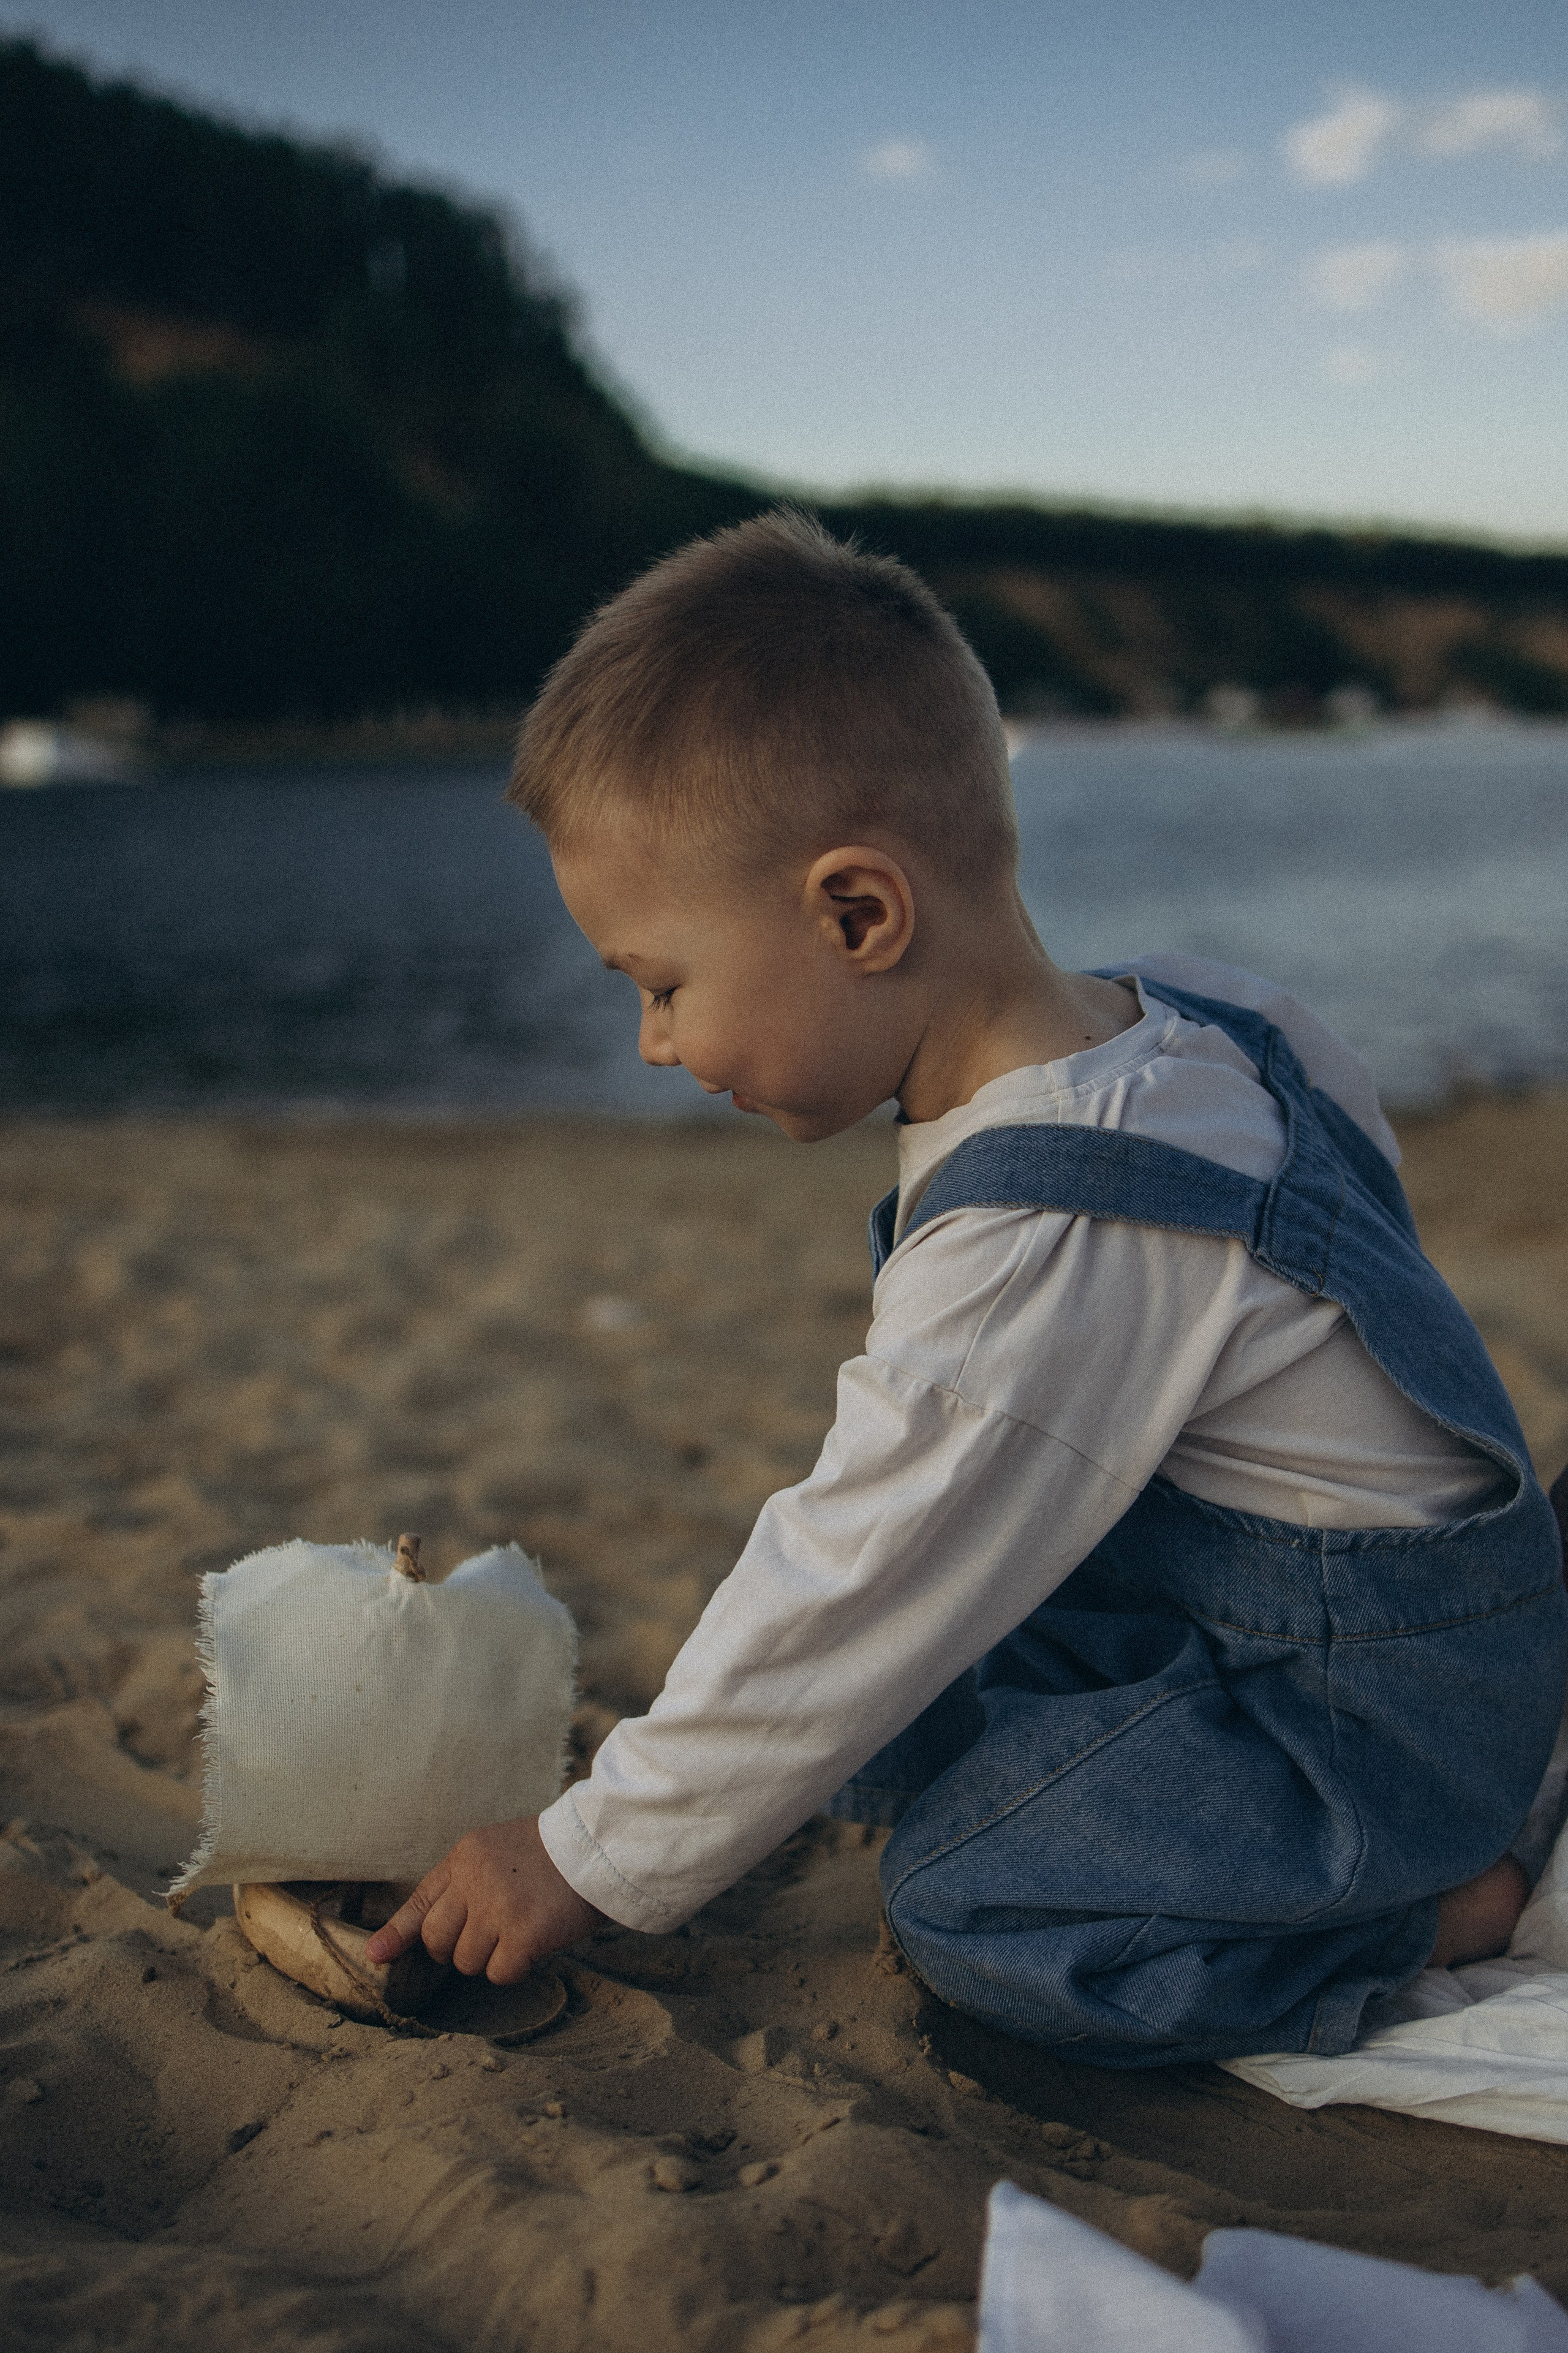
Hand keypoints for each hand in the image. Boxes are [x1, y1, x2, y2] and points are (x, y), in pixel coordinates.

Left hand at [364, 1817, 604, 1983]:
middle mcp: (473, 1880)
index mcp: (464, 1856)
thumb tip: (422, 1935)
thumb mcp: (496, 1853)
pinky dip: (516, 1968)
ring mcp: (496, 1907)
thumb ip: (463, 1886)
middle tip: (489, 1937)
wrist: (600, 1847)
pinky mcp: (522, 1934)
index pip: (420, 1901)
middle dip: (456, 1949)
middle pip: (437, 1941)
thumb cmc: (550, 1854)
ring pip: (467, 1962)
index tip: (377, 1955)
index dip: (397, 1933)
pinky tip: (535, 1943)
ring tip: (521, 1928)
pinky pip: (499, 1974)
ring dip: (491, 1957)